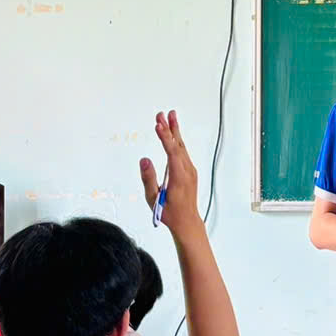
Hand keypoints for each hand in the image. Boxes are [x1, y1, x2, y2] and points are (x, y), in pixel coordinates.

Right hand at [141, 111, 202, 231]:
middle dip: (170, 128)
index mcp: (179, 177)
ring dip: (175, 131)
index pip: (172, 152)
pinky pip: (183, 152)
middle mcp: (187, 171)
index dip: (165, 137)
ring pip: (182, 147)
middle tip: (162, 114)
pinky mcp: (189, 171)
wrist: (187, 221)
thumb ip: (148, 179)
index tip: (158, 124)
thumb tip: (144, 160)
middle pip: (178, 145)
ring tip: (170, 116)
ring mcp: (190, 170)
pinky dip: (177, 141)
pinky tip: (174, 134)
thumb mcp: (154, 199)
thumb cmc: (169, 213)